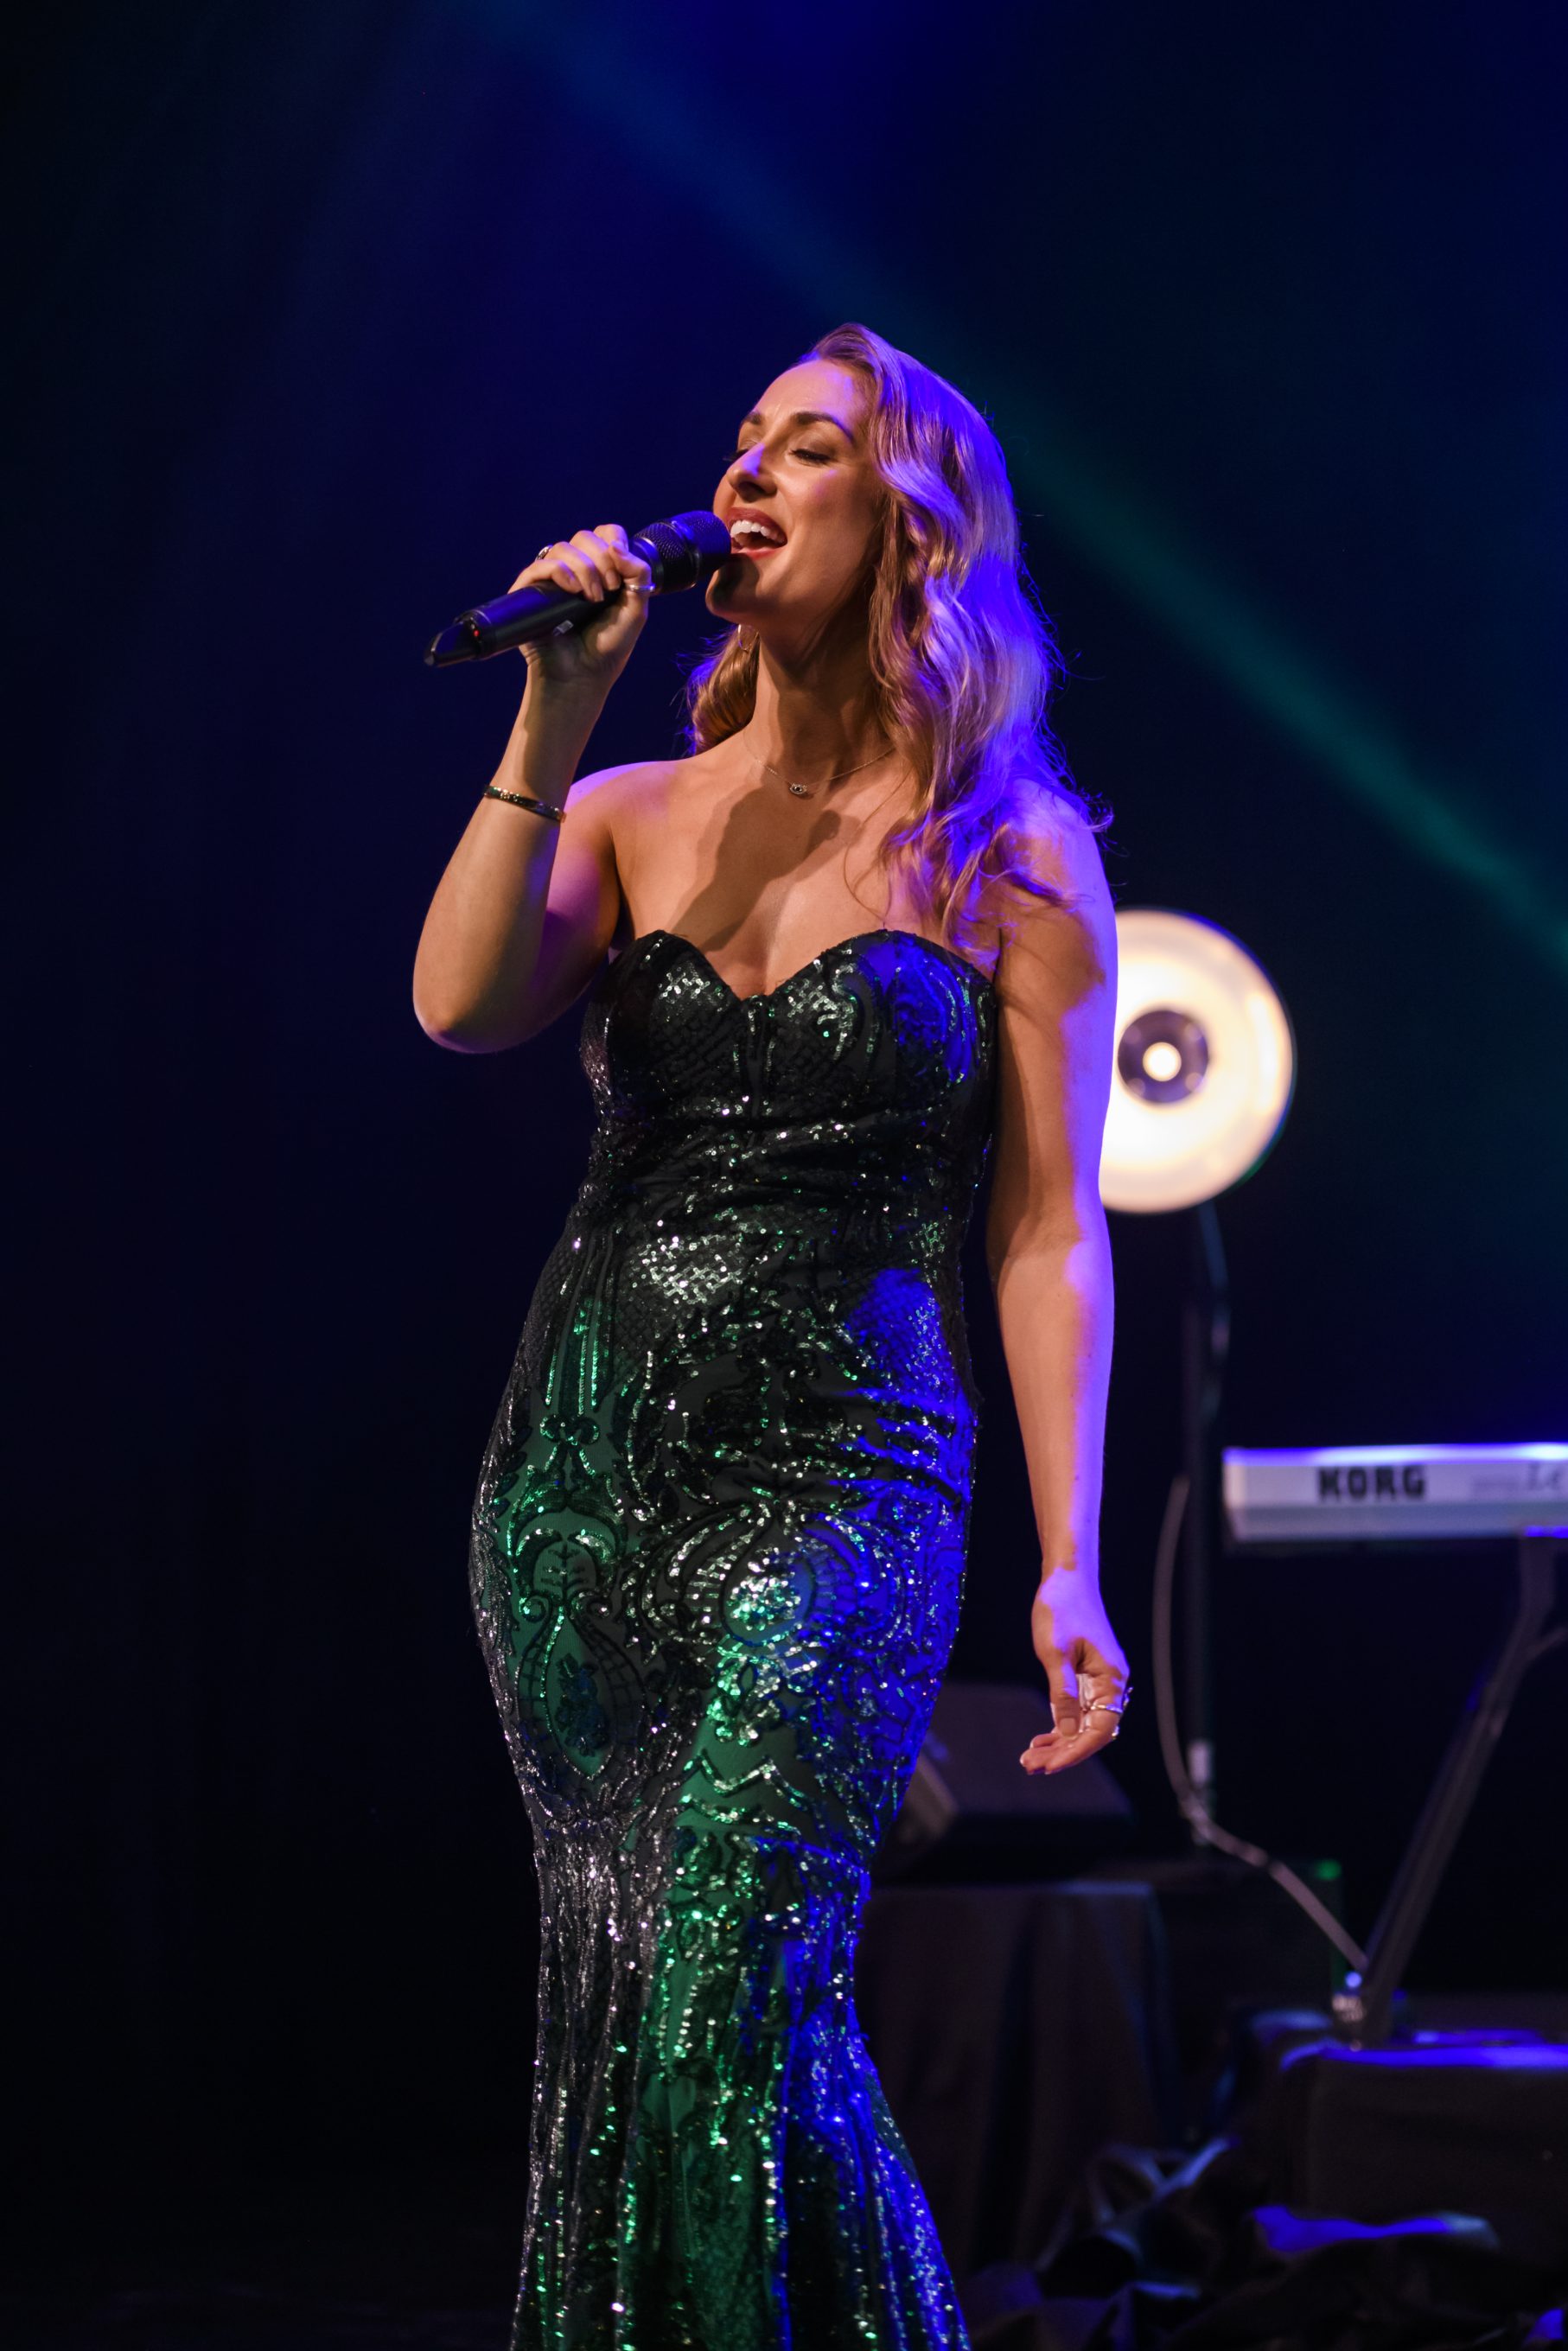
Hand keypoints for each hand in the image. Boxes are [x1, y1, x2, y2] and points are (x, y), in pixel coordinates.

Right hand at [511, 523, 651, 695]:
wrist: (583, 675)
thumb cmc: (608, 647)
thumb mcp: (636, 609)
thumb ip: (638, 574)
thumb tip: (616, 545)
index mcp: (601, 569)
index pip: (605, 533)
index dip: (614, 544)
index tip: (619, 576)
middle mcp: (575, 570)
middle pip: (584, 537)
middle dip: (601, 560)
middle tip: (608, 590)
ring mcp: (551, 579)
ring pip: (563, 548)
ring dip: (583, 569)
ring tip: (590, 599)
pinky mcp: (530, 591)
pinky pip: (541, 565)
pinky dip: (560, 572)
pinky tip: (573, 591)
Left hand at [1022, 1562, 1129, 1775]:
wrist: (1066, 1577)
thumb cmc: (1061, 1608)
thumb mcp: (1055, 1652)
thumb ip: (1062, 1693)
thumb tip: (1066, 1732)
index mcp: (1111, 1678)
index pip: (1099, 1729)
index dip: (1076, 1751)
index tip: (1050, 1765)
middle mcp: (1111, 1683)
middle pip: (1091, 1731)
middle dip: (1062, 1752)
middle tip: (1030, 1766)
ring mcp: (1099, 1681)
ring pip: (1082, 1724)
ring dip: (1059, 1743)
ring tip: (1030, 1759)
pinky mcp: (1086, 1676)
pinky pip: (1077, 1711)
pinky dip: (1059, 1726)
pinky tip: (1040, 1739)